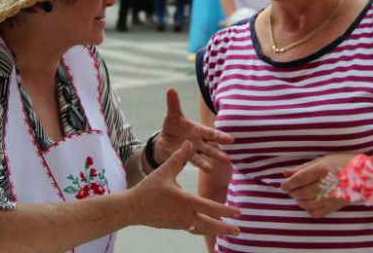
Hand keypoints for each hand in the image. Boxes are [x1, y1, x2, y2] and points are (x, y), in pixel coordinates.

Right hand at [126, 142, 240, 235]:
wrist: (132, 208)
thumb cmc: (148, 189)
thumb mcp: (164, 171)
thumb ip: (178, 158)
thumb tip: (188, 142)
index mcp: (185, 201)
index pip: (210, 208)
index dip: (225, 211)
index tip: (238, 212)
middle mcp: (185, 215)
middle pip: (209, 225)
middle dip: (225, 228)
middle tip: (239, 231)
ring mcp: (180, 223)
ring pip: (202, 229)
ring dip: (215, 230)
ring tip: (228, 231)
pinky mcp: (175, 226)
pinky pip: (192, 229)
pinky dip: (202, 229)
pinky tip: (207, 227)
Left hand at [155, 89, 233, 171]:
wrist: (164, 141)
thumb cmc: (173, 126)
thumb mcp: (173, 115)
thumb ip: (173, 104)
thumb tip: (171, 89)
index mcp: (199, 130)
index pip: (212, 134)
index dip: (221, 136)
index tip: (231, 140)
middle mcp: (198, 142)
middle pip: (210, 148)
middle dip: (218, 154)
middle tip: (228, 160)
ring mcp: (192, 152)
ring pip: (201, 158)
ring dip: (206, 164)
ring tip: (211, 170)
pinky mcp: (183, 159)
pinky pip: (188, 162)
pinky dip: (190, 165)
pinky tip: (197, 171)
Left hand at [280, 154, 354, 217]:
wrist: (363, 175)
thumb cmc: (341, 163)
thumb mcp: (321, 160)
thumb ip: (302, 168)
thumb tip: (284, 173)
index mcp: (322, 170)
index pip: (300, 179)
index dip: (288, 183)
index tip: (283, 185)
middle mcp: (326, 185)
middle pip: (301, 193)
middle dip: (292, 192)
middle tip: (290, 189)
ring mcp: (330, 198)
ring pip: (306, 204)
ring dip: (298, 200)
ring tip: (299, 194)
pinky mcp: (334, 207)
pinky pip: (315, 213)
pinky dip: (308, 209)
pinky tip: (308, 203)